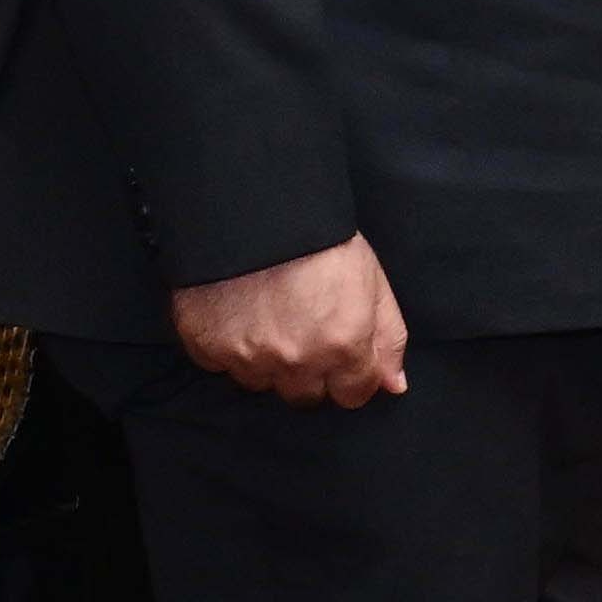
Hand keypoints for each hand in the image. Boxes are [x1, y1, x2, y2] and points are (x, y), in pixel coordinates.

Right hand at [170, 234, 411, 408]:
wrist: (254, 206)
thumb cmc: (320, 237)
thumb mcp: (372, 280)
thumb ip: (387, 338)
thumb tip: (394, 385)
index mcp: (342, 346)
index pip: (352, 395)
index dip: (349, 374)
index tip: (338, 350)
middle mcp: (296, 361)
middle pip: (305, 395)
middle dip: (307, 371)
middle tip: (300, 328)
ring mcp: (248, 357)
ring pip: (260, 381)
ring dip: (265, 359)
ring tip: (266, 314)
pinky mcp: (207, 346)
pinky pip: (219, 363)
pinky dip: (227, 344)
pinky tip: (235, 310)